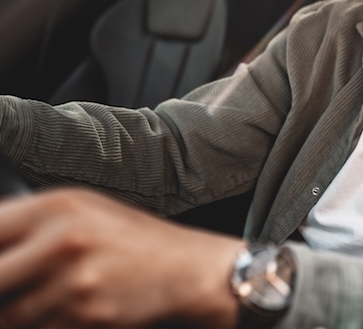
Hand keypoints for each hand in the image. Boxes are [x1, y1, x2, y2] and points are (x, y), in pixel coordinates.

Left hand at [0, 188, 243, 327]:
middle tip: (15, 289)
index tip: (3, 267)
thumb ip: (29, 222)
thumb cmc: (130, 239)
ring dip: (25, 314)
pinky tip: (75, 309)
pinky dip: (52, 325)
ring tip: (57, 296)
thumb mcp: (83, 210)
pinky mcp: (87, 314)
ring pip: (11, 315)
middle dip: (3, 289)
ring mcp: (75, 279)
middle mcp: (63, 238)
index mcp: (57, 205)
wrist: (185, 268)